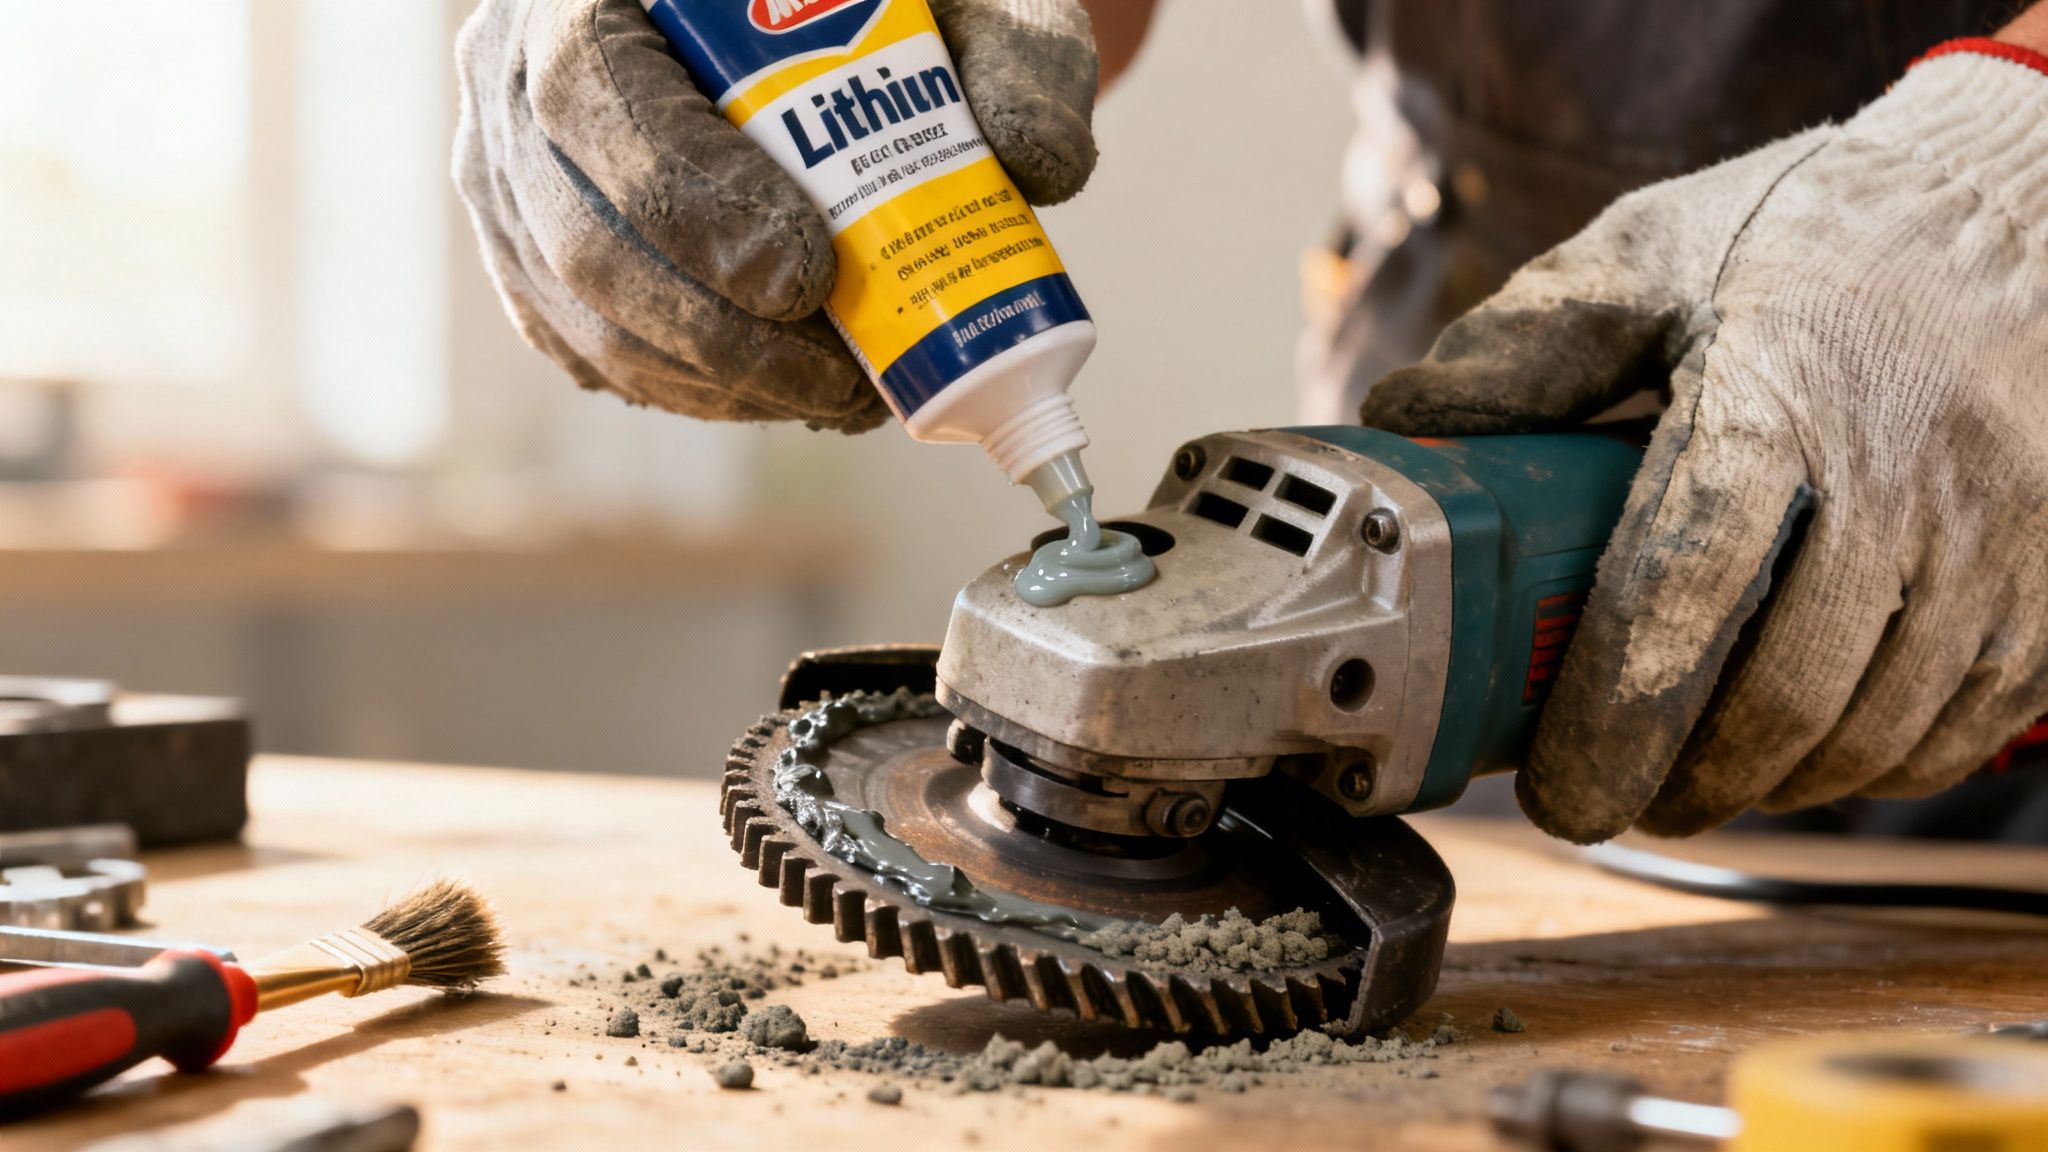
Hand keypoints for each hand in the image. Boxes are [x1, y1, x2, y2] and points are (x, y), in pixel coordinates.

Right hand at [453, 0, 1098, 432]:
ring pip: (587, 322)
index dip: (690, 197)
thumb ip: (1020, 53)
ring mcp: (513, 180)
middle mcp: (518, 78)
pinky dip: (696, 392)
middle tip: (841, 375)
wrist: (817, 20)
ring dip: (719, 385)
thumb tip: (1035, 166)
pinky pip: (594, 356)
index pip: (590, 90)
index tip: (806, 274)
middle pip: (578, 237)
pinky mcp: (536, 262)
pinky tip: (788, 389)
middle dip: (720, 334)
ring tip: (839, 394)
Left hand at [1361, 49, 2047, 841]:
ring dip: (1770, 787)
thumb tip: (1404, 420)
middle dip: (1683, 780)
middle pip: (1783, 696)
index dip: (1612, 718)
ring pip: (1875, 732)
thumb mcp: (1656, 253)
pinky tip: (1809, 754)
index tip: (1558, 790)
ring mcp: (1998, 535)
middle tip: (1614, 800)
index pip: (1682, 592)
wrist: (2025, 206)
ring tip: (1695, 783)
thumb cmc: (1819, 236)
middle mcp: (1902, 476)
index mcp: (1777, 398)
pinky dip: (1875, 770)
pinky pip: (1964, 726)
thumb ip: (1527, 345)